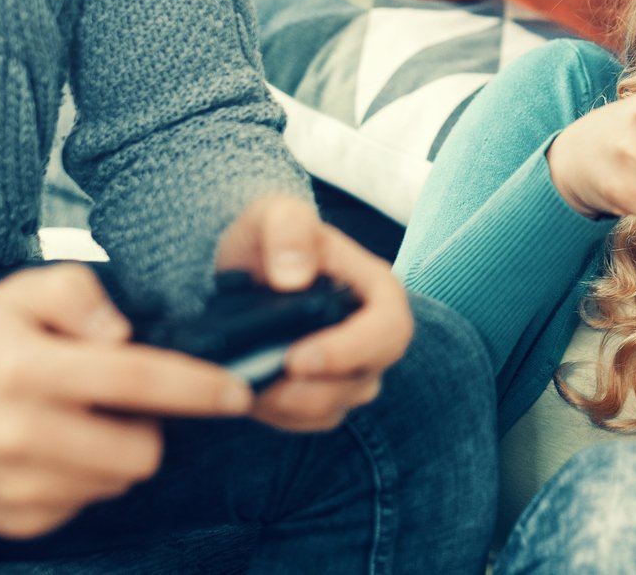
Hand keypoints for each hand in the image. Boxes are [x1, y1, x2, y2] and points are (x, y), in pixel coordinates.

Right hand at [0, 264, 252, 539]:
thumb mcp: (21, 293)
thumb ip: (80, 295)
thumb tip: (124, 333)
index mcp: (26, 370)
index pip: (132, 380)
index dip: (195, 387)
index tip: (236, 392)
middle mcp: (19, 434)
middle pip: (139, 450)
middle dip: (153, 426)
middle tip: (128, 403)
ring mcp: (15, 487)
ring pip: (117, 481)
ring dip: (118, 453)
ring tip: (85, 423)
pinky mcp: (14, 521)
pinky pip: (85, 504)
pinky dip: (85, 478)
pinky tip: (58, 450)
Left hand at [213, 192, 413, 432]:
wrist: (247, 264)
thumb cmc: (273, 235)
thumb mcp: (276, 214)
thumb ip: (288, 230)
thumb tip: (293, 278)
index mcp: (376, 290)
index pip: (388, 329)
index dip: (350, 350)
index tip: (298, 358)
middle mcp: (372, 335)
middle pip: (365, 379)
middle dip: (313, 389)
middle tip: (264, 379)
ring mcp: (351, 369)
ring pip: (335, 407)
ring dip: (289, 405)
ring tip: (247, 382)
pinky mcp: (324, 394)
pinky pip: (310, 421)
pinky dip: (278, 415)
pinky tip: (251, 391)